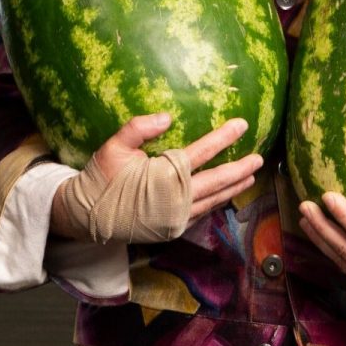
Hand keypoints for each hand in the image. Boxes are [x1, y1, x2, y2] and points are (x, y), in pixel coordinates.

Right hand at [49, 113, 262, 240]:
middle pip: (217, 181)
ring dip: (234, 187)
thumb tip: (167, 117)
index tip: (241, 124)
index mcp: (164, 176)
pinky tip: (226, 194)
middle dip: (241, 168)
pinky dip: (218, 201)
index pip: (202, 153)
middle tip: (260, 158)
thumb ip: (139, 128)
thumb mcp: (113, 147)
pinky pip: (203, 212)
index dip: (223, 137)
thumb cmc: (100, 178)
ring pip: (214, 200)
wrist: (86, 217)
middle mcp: (176, 199)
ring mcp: (176, 217)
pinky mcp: (173, 228)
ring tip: (251, 177)